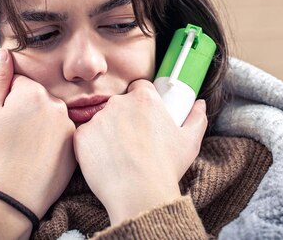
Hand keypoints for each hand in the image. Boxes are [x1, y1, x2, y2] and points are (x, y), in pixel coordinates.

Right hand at [0, 49, 76, 218]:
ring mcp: (68, 124)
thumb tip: (5, 54)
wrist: (13, 195)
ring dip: (40, 124)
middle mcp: (56, 104)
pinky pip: (61, 133)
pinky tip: (38, 154)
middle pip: (37, 97)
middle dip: (26, 110)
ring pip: (50, 115)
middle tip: (13, 134)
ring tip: (25, 146)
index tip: (4, 118)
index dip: (7, 99)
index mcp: (33, 92)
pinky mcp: (75, 143)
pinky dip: (51, 140)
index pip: (20, 82)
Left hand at [73, 79, 206, 224]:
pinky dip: (92, 146)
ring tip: (118, 155)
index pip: (139, 87)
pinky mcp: (82, 136)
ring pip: (100, 120)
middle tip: (132, 141)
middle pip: (118, 103)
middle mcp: (118, 103)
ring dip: (107, 132)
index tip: (143, 117)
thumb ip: (197, 118)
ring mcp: (97, 119)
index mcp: (144, 99)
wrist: (139, 194)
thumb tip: (200, 104)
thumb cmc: (166, 168)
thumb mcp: (190, 142)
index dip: (141, 101)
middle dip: (123, 117)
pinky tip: (104, 161)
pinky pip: (85, 136)